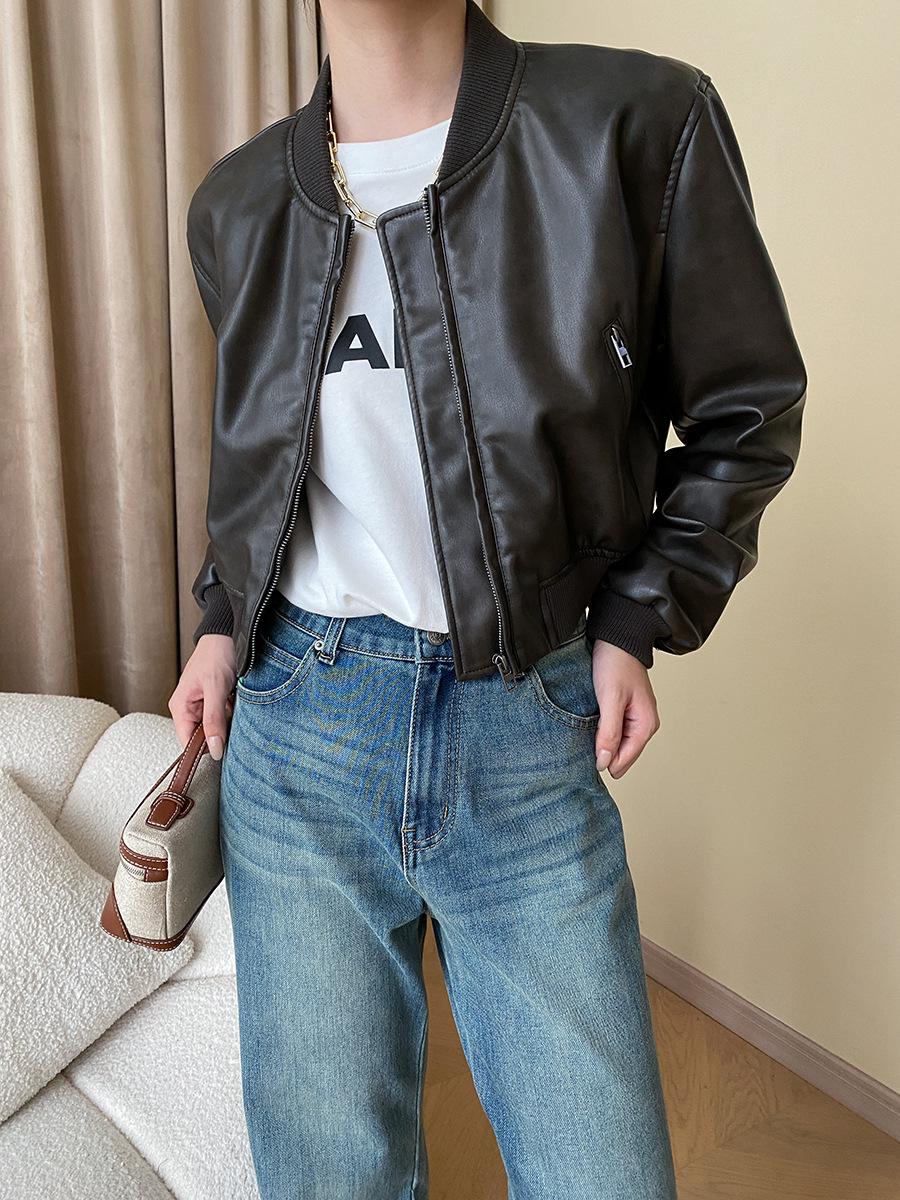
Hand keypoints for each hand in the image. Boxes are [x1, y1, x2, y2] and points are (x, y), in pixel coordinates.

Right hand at [167, 634, 235, 759]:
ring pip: (216, 729)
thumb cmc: (216, 655)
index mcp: (180, 707)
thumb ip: (213, 720)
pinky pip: (225, 718)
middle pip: (203, 738)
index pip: (187, 742)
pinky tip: (239, 706)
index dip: (204, 750)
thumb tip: (213, 749)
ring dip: (228, 724)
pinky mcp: (218, 702)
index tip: (222, 753)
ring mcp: (204, 706)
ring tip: (236, 710)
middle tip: (233, 726)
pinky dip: (234, 715)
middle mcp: (189, 709)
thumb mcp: (215, 688)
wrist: (230, 634)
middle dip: (219, 736)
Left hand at [591, 640, 659, 777]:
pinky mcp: (624, 712)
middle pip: (620, 756)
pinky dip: (600, 731)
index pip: (624, 761)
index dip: (603, 760)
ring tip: (585, 730)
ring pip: (615, 744)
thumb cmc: (616, 663)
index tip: (584, 753)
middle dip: (602, 752)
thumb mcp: (610, 699)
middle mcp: (644, 725)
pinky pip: (611, 732)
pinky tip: (589, 724)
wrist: (616, 638)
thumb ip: (609, 732)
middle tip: (583, 739)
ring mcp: (634, 719)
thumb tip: (605, 762)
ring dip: (600, 741)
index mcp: (646, 725)